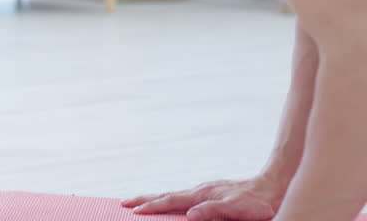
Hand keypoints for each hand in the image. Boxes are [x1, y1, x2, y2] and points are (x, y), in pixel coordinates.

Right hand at [122, 176, 285, 219]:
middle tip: (124, 202)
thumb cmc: (260, 202)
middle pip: (167, 194)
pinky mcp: (213, 192)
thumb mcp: (239, 210)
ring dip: (156, 198)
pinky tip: (174, 202)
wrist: (276, 185)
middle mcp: (201, 190)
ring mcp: (206, 190)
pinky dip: (171, 198)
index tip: (132, 210)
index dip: (151, 206)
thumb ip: (214, 211)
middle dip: (144, 198)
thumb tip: (189, 214)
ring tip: (142, 201)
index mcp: (202, 195)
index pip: (170, 201)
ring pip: (175, 194)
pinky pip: (185, 196)